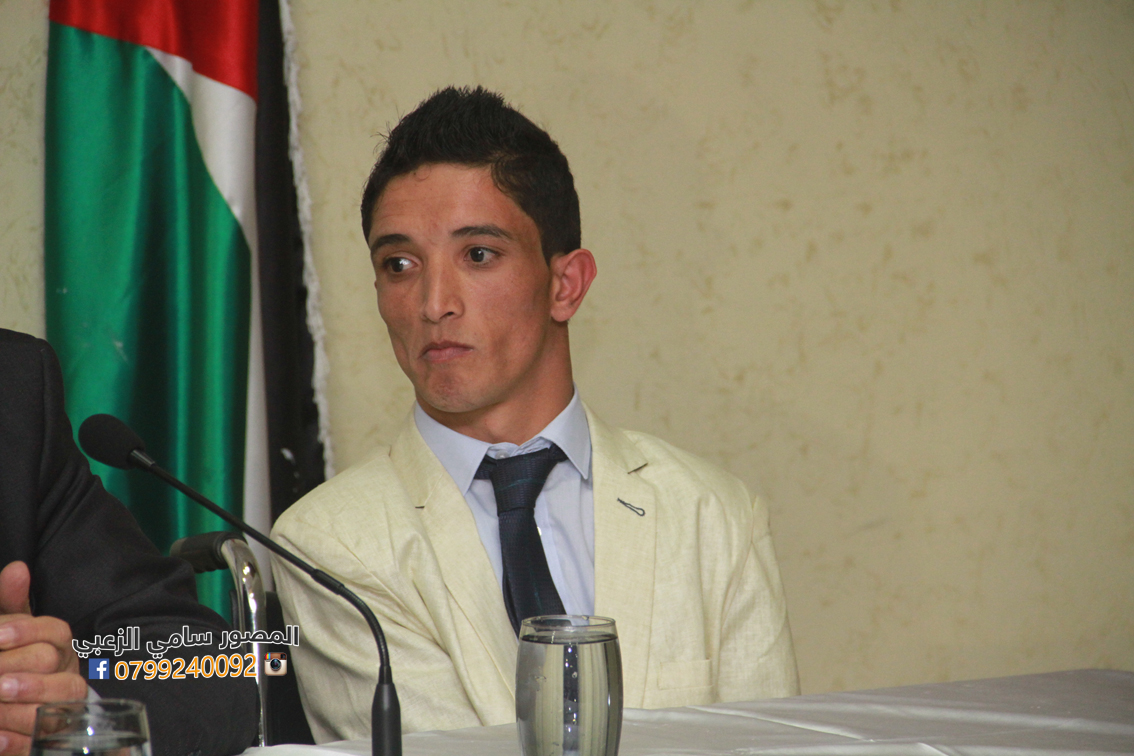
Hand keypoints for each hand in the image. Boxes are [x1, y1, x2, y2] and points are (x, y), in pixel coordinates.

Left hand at [0, 562, 85, 755]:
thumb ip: (10, 602)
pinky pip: (46, 738)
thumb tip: (16, 569)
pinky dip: (22, 740)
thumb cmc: (10, 659)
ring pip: (60, 700)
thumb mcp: (8, 630)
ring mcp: (64, 703)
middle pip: (55, 664)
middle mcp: (66, 670)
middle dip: (22, 670)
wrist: (8, 700)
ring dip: (25, 704)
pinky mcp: (54, 735)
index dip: (26, 632)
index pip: (54, 631)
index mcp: (56, 642)